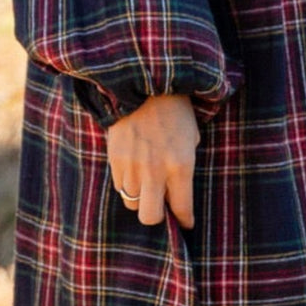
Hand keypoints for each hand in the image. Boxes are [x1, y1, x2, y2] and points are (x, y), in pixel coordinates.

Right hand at [107, 93, 199, 227]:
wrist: (143, 82)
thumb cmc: (174, 108)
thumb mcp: (191, 136)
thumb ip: (184, 165)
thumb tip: (176, 188)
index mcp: (181, 165)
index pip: (182, 209)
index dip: (184, 220)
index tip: (184, 222)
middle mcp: (155, 171)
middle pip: (150, 216)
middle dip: (157, 215)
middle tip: (161, 205)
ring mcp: (132, 167)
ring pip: (132, 202)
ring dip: (140, 196)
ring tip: (145, 181)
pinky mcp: (114, 160)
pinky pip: (119, 186)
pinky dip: (127, 183)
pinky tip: (133, 168)